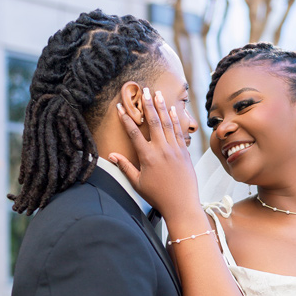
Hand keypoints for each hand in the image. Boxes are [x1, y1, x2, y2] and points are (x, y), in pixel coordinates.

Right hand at [109, 89, 200, 220]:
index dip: (126, 118)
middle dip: (147, 104)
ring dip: (162, 107)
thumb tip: (111, 156)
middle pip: (153, 121)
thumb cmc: (158, 196)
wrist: (182, 205)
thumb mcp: (138, 183)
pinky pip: (179, 132)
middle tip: (143, 90)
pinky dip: (175, 119)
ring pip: (167, 123)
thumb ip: (125, 167)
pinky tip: (172, 110)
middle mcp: (161, 150)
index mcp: (147, 157)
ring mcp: (175, 150)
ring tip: (157, 94)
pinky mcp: (185, 152)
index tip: (120, 107)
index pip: (133, 132)